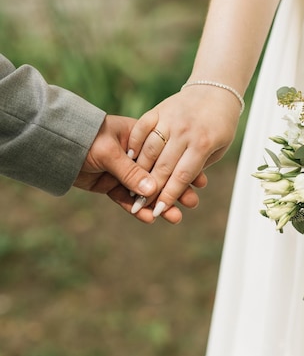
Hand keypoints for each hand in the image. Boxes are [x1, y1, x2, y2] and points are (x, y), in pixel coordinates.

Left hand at [74, 114, 204, 223]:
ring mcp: (122, 171)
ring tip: (174, 218)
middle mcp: (134, 155)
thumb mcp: (109, 152)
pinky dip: (137, 209)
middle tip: (191, 203)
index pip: (166, 155)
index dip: (182, 168)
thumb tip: (153, 189)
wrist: (51, 144)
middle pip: (159, 175)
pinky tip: (150, 218)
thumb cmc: (82, 137)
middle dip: (175, 190)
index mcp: (139, 137)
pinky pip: (126, 199)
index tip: (199, 181)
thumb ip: (130, 171)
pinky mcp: (110, 185)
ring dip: (158, 204)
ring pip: (144, 191)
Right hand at [127, 85, 239, 216]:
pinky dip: (135, 144)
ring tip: (132, 188)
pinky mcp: (158, 110)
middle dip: (151, 190)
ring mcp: (170, 119)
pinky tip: (130, 159)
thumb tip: (178, 188)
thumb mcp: (218, 149)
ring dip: (139, 172)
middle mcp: (184, 131)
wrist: (216, 90)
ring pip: (149, 149)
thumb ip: (199, 166)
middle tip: (140, 207)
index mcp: (203, 143)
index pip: (182, 175)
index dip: (169, 195)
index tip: (159, 211)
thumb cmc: (221, 126)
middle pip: (163, 166)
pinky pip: (142, 129)